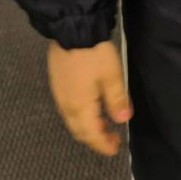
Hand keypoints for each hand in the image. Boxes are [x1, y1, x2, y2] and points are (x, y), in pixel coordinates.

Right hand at [47, 38, 132, 156]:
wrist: (72, 30)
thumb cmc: (94, 54)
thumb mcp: (112, 75)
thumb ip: (117, 99)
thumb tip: (123, 120)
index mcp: (79, 107)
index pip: (91, 134)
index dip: (103, 144)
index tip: (115, 149)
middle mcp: (66, 105)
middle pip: (79, 131)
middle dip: (95, 139)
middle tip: (112, 139)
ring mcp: (59, 95)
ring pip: (72, 121)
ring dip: (87, 128)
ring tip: (104, 126)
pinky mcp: (57, 85)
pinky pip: (68, 110)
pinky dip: (80, 117)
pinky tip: (90, 110)